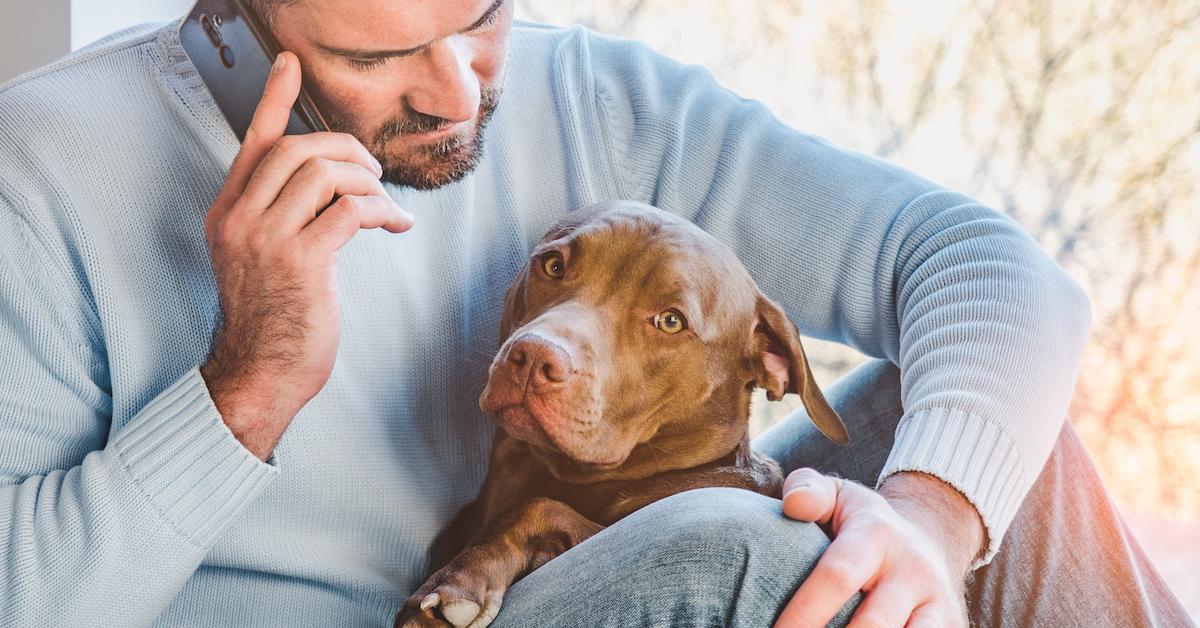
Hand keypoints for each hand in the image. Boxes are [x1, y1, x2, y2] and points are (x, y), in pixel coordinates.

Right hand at [200, 52, 413, 459]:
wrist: (261, 372)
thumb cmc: (272, 318)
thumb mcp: (261, 258)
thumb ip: (282, 216)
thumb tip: (335, 184)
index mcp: (227, 212)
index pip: (253, 142)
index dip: (275, 99)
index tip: (291, 66)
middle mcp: (240, 218)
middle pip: (297, 149)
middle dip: (347, 150)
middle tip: (373, 172)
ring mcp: (268, 239)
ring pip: (325, 174)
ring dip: (368, 180)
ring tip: (385, 201)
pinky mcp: (302, 263)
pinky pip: (351, 211)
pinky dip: (383, 212)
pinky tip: (398, 225)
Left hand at [773, 469, 984, 627]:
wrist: (931, 536)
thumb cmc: (863, 523)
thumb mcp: (839, 495)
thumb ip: (808, 490)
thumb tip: (793, 504)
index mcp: (876, 534)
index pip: (838, 575)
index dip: (805, 612)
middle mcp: (913, 569)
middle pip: (875, 623)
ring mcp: (938, 603)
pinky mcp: (953, 625)